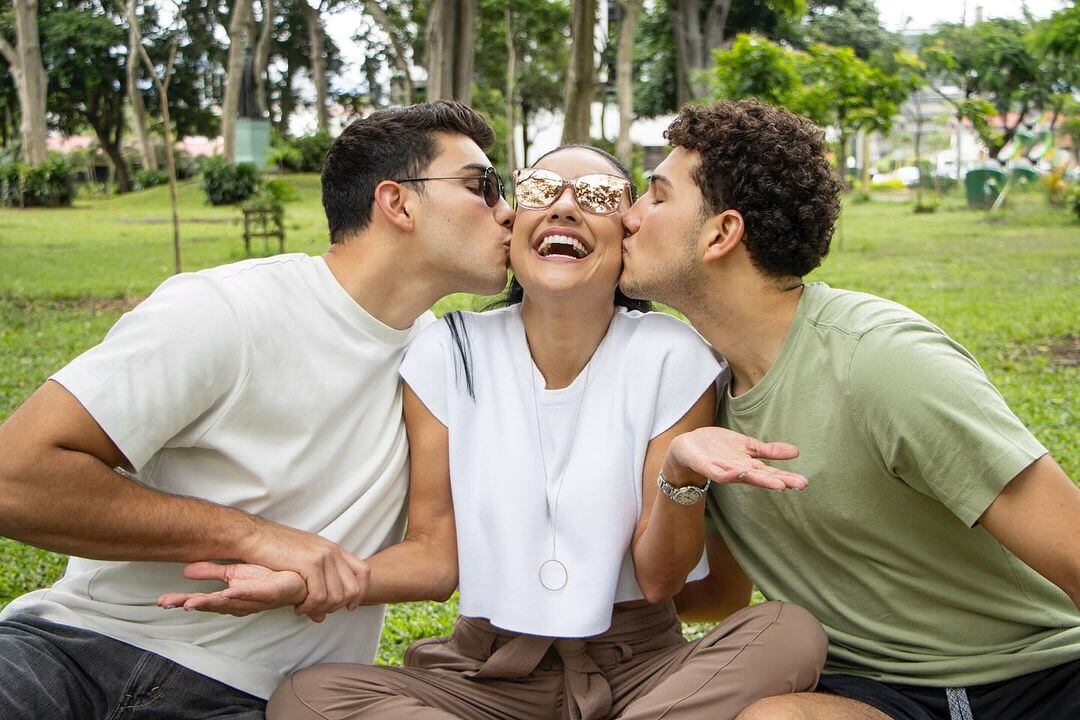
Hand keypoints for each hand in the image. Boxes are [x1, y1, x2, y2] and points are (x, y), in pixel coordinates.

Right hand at [157, 561, 311, 618]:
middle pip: (210, 605)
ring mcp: (253, 598)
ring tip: (190, 603)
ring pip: (228, 602)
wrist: (298, 580)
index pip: (201, 600)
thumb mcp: (234, 572)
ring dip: (210, 603)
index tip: (162, 602)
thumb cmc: (266, 579)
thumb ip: (210, 571)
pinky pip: (253, 594)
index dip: (182, 601)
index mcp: (228, 597)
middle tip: (169, 604)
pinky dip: (241, 594)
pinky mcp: (269, 592)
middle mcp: (238, 602)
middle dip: (189, 604)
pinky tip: (228, 592)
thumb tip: (184, 570)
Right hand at [236, 522, 369, 618]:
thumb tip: (322, 618)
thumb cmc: (273, 552)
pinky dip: (309, 607)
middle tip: (316, 611)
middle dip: (337, 607)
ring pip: (336, 596)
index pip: (364, 572)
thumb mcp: (300, 566)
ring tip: (304, 610)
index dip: (360, 593)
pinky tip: (297, 607)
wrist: (253, 537)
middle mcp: (332, 551)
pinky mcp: (310, 563)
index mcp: (334, 549)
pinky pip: (320, 596)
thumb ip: (316, 588)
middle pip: (353, 589)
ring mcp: (323, 556)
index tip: (348, 607)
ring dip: (321, 609)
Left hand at [665, 427, 807, 490]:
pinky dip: (729, 474)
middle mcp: (738, 470)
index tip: (804, 483)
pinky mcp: (707, 466)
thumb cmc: (717, 447)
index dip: (786, 477)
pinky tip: (740, 472)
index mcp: (748, 465)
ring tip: (778, 483)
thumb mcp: (747, 446)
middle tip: (799, 485)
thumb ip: (768, 450)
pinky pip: (719, 473)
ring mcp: (722, 469)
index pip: (771, 472)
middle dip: (779, 481)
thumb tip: (796, 452)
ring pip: (743, 477)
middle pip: (761, 477)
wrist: (687, 445)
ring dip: (759, 480)